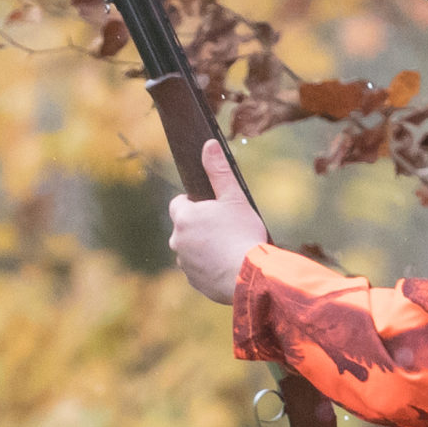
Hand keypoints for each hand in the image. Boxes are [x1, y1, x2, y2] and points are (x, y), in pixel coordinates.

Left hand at [167, 141, 267, 304]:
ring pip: (191, 249)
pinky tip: (228, 266)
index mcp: (184, 217)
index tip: (214, 209)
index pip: (179, 203)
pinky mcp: (194, 282)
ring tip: (230, 248)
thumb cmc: (243, 234)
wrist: (250, 276)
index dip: (196, 204)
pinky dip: (209, 267)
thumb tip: (208, 144)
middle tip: (226, 228)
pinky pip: (198, 269)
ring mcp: (184, 263)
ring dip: (204, 247)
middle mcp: (177, 240)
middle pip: (185, 227)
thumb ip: (219, 171)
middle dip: (201, 226)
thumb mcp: (234, 198)